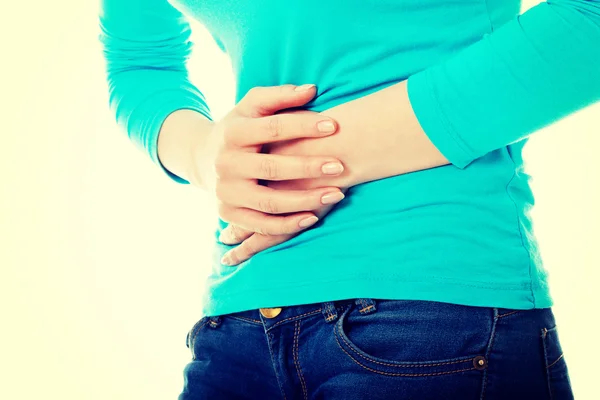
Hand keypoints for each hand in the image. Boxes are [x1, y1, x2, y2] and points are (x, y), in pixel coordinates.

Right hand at [191, 84, 346, 261]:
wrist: (203, 159)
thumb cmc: (240, 128)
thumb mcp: (251, 107)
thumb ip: (279, 96)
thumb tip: (311, 90)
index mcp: (232, 133)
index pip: (271, 128)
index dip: (303, 126)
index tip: (333, 126)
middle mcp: (225, 164)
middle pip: (271, 168)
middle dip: (308, 167)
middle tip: (340, 166)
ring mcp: (226, 192)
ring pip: (269, 202)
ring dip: (305, 200)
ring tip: (336, 194)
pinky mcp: (228, 214)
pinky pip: (261, 225)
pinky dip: (288, 225)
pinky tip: (313, 218)